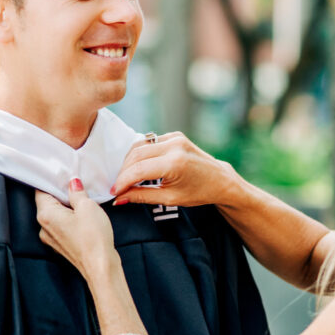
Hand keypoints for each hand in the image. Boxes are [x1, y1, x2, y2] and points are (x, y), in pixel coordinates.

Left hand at [36, 179, 117, 278]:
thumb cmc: (93, 239)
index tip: (63, 173)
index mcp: (46, 215)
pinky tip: (83, 216)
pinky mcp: (61, 244)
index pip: (41, 190)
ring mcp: (52, 238)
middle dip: (61, 192)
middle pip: (48, 202)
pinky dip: (70, 218)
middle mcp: (44, 227)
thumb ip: (77, 192)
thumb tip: (72, 183)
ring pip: (55, 214)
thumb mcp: (87, 206)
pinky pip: (61, 225)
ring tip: (83, 201)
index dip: (52, 180)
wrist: (100, 267)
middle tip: (76, 184)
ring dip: (67, 206)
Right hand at [111, 132, 243, 207]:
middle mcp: (174, 145)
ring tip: (126, 179)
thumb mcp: (170, 198)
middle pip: (135, 155)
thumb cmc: (199, 192)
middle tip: (118, 188)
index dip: (123, 182)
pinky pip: (149, 142)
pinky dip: (140, 154)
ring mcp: (174, 137)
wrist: (220, 180)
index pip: (138, 170)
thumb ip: (142, 196)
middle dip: (123, 172)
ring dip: (129, 162)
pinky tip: (138, 167)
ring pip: (139, 145)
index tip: (114, 193)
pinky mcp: (174, 135)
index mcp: (175, 163)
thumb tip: (119, 199)